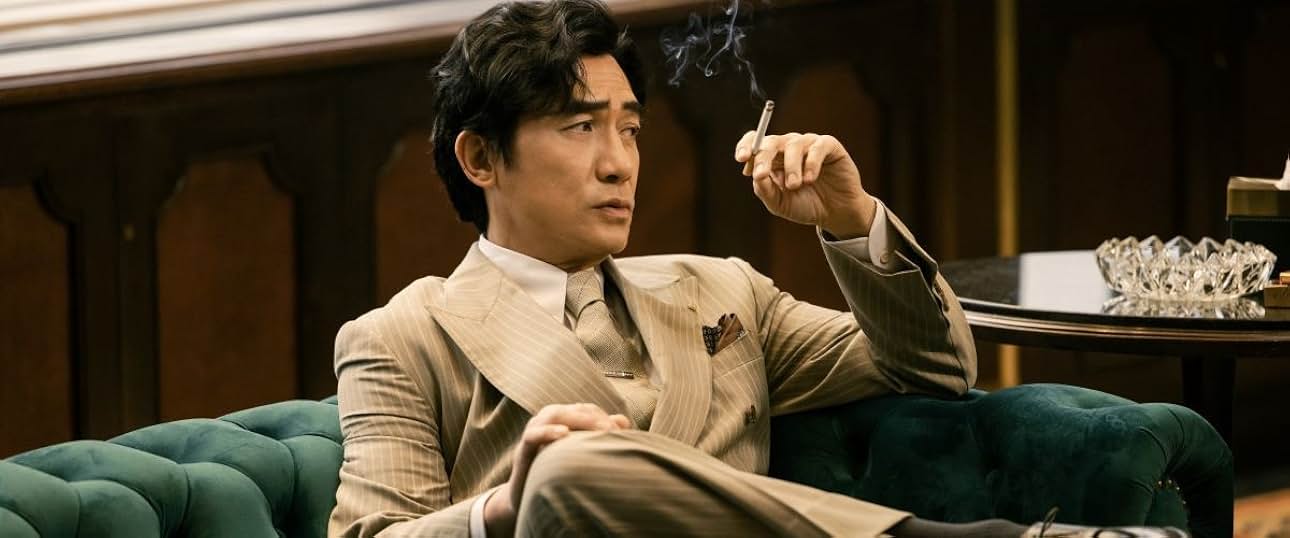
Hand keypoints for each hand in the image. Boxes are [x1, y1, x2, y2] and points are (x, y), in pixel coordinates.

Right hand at [483, 403, 630, 536]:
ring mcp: (533, 433)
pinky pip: (532, 435)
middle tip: (613, 432)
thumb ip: (600, 435)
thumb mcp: (581, 453)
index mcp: (561, 420)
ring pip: (553, 415)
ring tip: (597, 430)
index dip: (604, 417)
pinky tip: (564, 434)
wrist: (528, 498)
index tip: (623, 431)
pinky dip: (547, 431)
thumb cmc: (558, 473)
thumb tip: (623, 421)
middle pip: (572, 410)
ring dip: (577, 420)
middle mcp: (546, 421)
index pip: (586, 410)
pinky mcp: (522, 451)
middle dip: (596, 419)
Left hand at [734, 132, 877, 238]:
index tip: (741, 159)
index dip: (746, 146)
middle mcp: (789, 147)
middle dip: (763, 158)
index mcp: (773, 159)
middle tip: (761, 175)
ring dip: (790, 166)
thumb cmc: (806, 206)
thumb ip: (765, 190)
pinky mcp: (829, 146)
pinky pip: (818, 146)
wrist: (835, 214)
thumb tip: (754, 174)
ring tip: (794, 186)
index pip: (754, 142)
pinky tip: (810, 178)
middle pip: (770, 142)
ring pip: (793, 145)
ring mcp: (809, 145)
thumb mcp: (780, 203)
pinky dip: (812, 162)